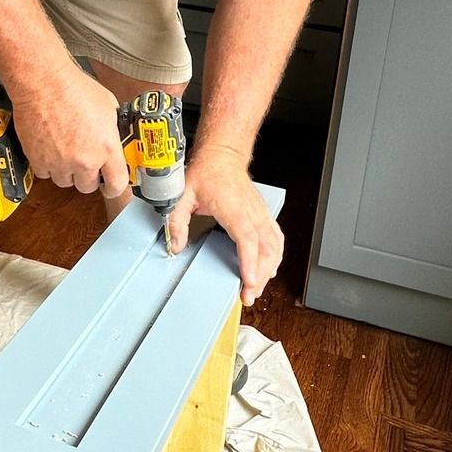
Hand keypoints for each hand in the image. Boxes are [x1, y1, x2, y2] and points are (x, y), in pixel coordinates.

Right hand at [10, 64, 128, 198]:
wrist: (44, 84)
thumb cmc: (74, 89)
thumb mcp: (108, 106)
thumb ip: (112, 129)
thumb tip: (114, 136)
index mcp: (106, 148)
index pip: (117, 184)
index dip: (115, 187)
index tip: (111, 185)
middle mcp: (84, 160)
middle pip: (88, 187)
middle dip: (88, 175)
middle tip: (85, 160)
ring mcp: (60, 163)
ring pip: (65, 182)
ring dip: (67, 171)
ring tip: (65, 151)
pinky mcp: (39, 161)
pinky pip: (45, 173)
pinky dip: (48, 165)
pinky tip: (50, 148)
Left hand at [165, 143, 282, 305]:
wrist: (222, 155)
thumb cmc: (206, 172)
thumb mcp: (182, 194)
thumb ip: (177, 220)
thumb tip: (175, 245)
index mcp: (234, 208)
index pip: (247, 239)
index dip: (250, 262)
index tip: (249, 281)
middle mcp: (251, 212)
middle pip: (265, 248)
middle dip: (260, 275)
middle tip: (249, 295)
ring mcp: (260, 213)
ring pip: (274, 245)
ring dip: (269, 268)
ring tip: (258, 288)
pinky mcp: (263, 214)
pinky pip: (276, 238)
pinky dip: (276, 255)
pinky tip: (271, 268)